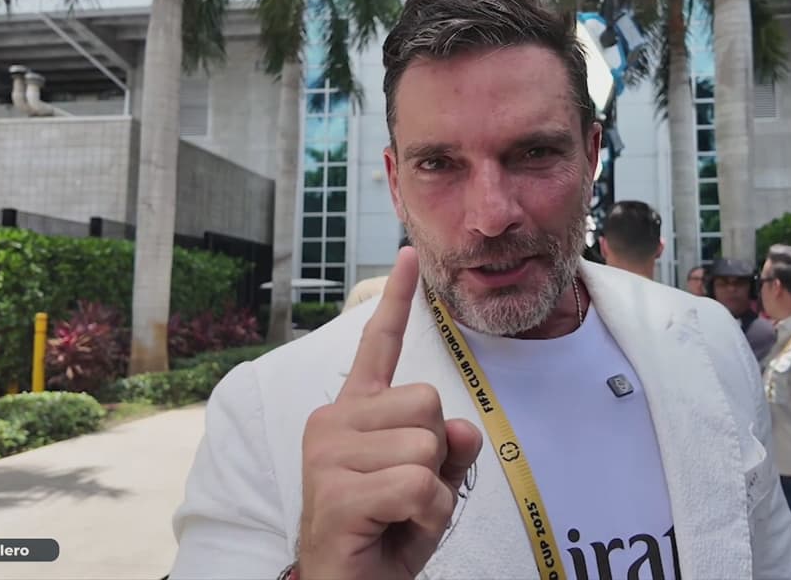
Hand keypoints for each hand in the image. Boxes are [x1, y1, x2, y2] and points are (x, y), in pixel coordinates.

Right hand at [297, 247, 483, 579]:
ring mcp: (327, 455)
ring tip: (398, 516)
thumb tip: (462, 425)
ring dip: (433, 492)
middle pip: (429, 401)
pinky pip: (420, 485)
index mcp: (353, 413)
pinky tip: (393, 529)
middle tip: (406, 493)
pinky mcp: (335, 492)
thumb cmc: (385, 534)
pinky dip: (426, 516)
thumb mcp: (431, 485)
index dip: (396, 301)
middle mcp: (332, 421)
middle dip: (437, 453)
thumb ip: (449, 449)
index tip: (409, 255)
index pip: (377, 346)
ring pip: (428, 445)